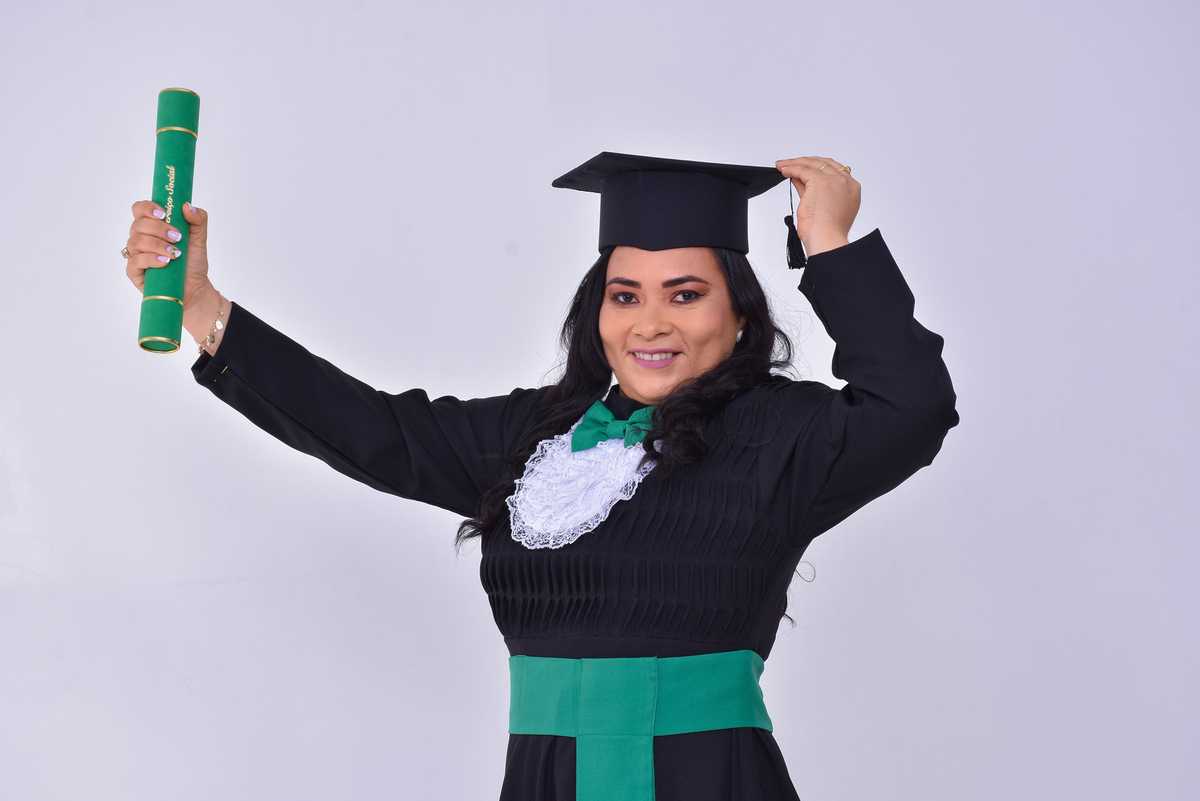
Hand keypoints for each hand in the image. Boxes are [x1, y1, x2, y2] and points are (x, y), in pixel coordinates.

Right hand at [124, 200, 225, 352]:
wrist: (195, 288)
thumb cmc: (192, 262)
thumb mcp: (199, 238)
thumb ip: (198, 220)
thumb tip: (187, 206)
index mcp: (152, 226)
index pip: (140, 209)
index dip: (148, 208)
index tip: (164, 213)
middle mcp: (141, 238)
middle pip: (138, 224)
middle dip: (159, 229)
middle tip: (177, 237)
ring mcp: (136, 255)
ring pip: (135, 241)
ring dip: (157, 245)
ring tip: (175, 254)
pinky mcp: (134, 272)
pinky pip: (134, 261)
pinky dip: (151, 260)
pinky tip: (165, 262)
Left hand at [775, 157, 860, 256]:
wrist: (826, 238)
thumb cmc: (827, 231)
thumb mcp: (824, 207)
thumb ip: (813, 190)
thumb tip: (800, 180)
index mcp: (851, 188)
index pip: (835, 170)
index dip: (819, 167)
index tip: (807, 168)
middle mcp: (845, 182)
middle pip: (824, 163)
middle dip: (806, 162)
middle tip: (792, 164)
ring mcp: (834, 180)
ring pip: (812, 164)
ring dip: (796, 163)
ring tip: (784, 165)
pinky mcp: (820, 181)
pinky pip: (803, 170)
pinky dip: (792, 169)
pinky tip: (784, 170)